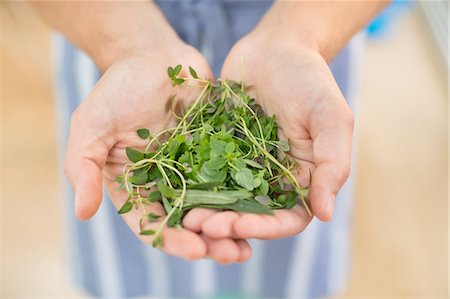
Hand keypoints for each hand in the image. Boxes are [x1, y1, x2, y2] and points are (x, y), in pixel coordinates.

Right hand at [64, 45, 251, 262]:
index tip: (195, 250)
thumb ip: (84, 166)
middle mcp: (167, 183)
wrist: (154, 56)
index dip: (172, 240)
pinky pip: (234, 175)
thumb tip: (82, 214)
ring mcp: (195, 168)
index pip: (152, 222)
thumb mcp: (92, 125)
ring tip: (253, 243)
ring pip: (215, 205)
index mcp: (136, 185)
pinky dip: (248, 193)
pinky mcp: (218, 151)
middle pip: (188, 222)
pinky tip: (265, 205)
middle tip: (233, 253)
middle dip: (210, 241)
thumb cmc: (118, 89)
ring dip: (233, 225)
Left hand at [185, 32, 353, 240]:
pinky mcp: (216, 149)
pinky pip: (202, 172)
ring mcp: (241, 165)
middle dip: (226, 225)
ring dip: (205, 211)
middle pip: (250, 215)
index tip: (237, 227)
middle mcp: (270, 178)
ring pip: (222, 200)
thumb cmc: (309, 80)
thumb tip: (326, 214)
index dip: (263, 228)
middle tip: (200, 226)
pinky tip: (171, 189)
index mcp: (301, 178)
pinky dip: (189, 184)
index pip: (286, 219)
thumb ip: (332, 164)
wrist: (274, 47)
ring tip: (183, 215)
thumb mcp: (331, 118)